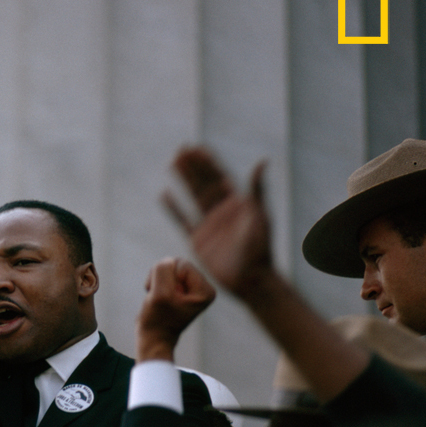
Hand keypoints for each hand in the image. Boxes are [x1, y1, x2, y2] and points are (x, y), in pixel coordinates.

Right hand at [136, 257, 215, 360]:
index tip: (165, 298)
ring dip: (156, 281)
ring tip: (158, 299)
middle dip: (161, 277)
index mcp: (205, 290)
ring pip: (168, 266)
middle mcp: (203, 287)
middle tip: (159, 298)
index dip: (166, 278)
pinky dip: (155, 283)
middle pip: (176, 263)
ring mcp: (192, 288)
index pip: (181, 265)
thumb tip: (166, 261)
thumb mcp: (160, 293)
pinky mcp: (180, 288)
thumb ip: (163, 269)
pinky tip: (158, 298)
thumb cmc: (158, 319)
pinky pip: (164, 272)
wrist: (153, 338)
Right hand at [164, 147, 273, 302]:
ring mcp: (209, 225)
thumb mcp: (260, 216)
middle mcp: (222, 211)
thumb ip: (257, 190)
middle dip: (193, 166)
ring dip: (184, 180)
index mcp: (238, 203)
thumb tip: (261, 160)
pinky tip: (164, 194)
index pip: (220, 176)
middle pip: (204, 183)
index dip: (209, 162)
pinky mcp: (198, 240)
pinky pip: (183, 220)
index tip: (197, 148)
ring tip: (172, 163)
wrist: (251, 279)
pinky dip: (174, 208)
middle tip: (181, 148)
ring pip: (193, 197)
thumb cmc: (260, 248)